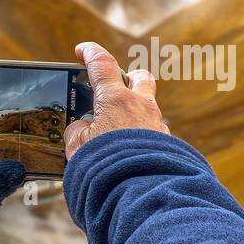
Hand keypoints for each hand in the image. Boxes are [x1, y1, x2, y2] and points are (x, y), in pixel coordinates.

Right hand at [63, 41, 168, 159]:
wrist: (140, 193)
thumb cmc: (105, 167)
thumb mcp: (77, 146)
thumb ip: (77, 131)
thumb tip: (83, 129)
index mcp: (116, 100)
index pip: (102, 64)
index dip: (90, 52)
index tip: (82, 49)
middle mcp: (141, 107)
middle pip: (140, 77)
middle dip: (129, 75)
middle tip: (117, 83)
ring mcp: (157, 125)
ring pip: (150, 106)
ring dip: (136, 110)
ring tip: (120, 127)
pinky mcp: (167, 145)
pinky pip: (155, 131)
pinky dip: (144, 134)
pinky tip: (134, 149)